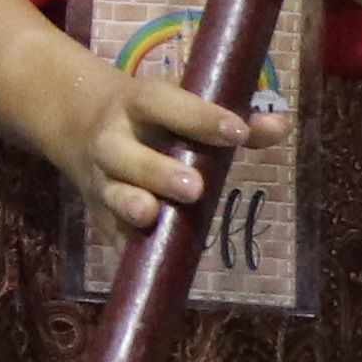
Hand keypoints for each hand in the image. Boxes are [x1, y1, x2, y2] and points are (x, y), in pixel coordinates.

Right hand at [66, 50, 275, 240]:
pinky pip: (109, 231)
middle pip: (125, 154)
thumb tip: (280, 127)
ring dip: (129, 204)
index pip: (164, 103)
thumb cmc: (155, 117)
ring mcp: (100, 177)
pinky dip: (126, 244)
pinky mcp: (98, 211)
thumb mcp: (185, 104)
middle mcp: (112, 138)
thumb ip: (236, 118)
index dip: (199, 117)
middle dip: (157, 171)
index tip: (237, 133)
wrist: (81, 122)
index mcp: (137, 103)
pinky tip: (145, 258)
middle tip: (195, 189)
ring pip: (110, 192)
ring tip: (152, 215)